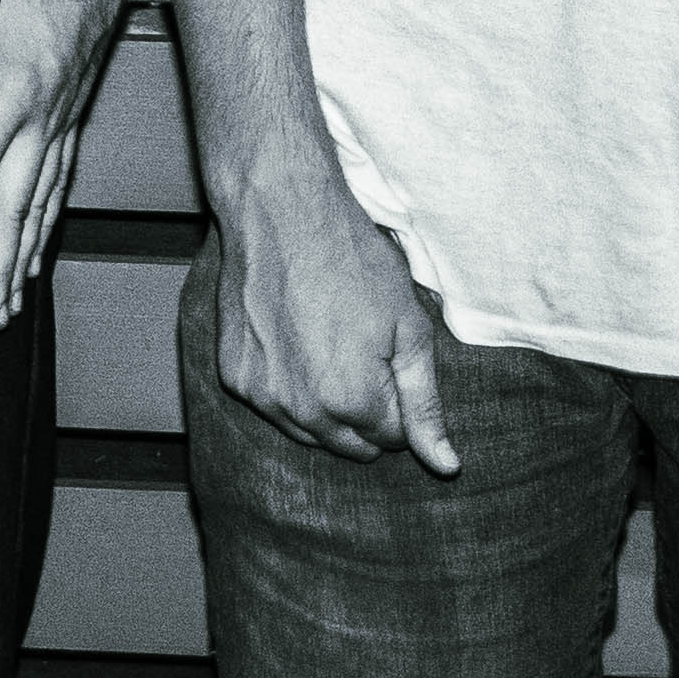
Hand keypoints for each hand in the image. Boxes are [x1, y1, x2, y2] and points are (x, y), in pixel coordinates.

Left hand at [0, 0, 131, 326]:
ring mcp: (66, 112)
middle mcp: (45, 111)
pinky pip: (62, 174)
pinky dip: (48, 214)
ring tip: (12, 300)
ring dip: (28, 254)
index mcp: (13, 84)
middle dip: (1, 267)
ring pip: (46, 199)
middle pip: (19, 205)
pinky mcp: (76, 105)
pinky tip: (39, 240)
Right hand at [197, 151, 453, 474]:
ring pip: (309, 431)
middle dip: (364, 412)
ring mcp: (260, 395)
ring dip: (324, 405)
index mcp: (351, 401)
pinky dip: (287, 385)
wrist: (281, 212)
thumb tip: (445, 466)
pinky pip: (273, 405)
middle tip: (362, 351)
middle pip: (350, 446)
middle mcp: (301, 410)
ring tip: (326, 343)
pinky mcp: (233, 375)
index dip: (398, 400)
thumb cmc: (352, 262)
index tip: (389, 356)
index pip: (392, 439)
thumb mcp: (409, 329)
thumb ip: (425, 404)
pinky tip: (293, 337)